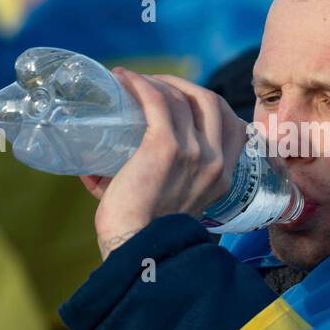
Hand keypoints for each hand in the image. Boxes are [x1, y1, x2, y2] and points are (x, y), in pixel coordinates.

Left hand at [82, 68, 248, 259]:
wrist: (138, 250)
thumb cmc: (143, 233)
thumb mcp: (168, 206)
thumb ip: (148, 187)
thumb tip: (96, 168)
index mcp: (224, 176)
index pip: (233, 124)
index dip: (207, 104)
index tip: (181, 99)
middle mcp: (216, 160)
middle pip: (210, 101)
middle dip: (184, 85)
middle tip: (154, 86)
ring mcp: (194, 152)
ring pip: (184, 97)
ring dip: (159, 81)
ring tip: (134, 81)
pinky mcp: (166, 147)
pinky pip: (158, 102)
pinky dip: (142, 85)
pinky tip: (125, 78)